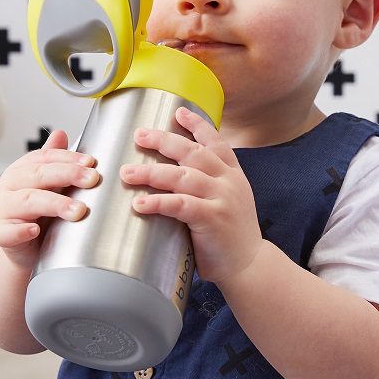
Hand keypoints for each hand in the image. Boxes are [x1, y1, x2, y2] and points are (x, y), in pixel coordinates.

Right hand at [0, 129, 98, 269]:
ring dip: (54, 203)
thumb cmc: (41, 215)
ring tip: (78, 210)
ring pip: (27, 201)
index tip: (91, 163)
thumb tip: (60, 133)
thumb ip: (55, 162)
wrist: (27, 250)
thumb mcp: (50, 186)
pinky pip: (6, 232)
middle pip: (38, 175)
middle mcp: (9, 186)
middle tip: (92, 179)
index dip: (69, 159)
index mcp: (22, 170)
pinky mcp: (1, 235)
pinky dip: (20, 231)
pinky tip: (34, 230)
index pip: (45, 158)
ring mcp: (3, 210)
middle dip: (67, 175)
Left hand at [119, 106, 261, 284]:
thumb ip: (208, 185)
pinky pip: (180, 205)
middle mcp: (228, 181)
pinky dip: (158, 202)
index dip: (197, 125)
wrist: (250, 266)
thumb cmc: (232, 236)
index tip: (179, 112)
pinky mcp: (212, 219)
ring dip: (152, 172)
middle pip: (193, 152)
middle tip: (140, 134)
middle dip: (164, 140)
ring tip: (128, 172)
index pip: (215, 142)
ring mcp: (222, 199)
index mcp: (232, 174)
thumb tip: (173, 174)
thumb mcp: (228, 201)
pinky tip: (140, 203)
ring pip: (182, 176)